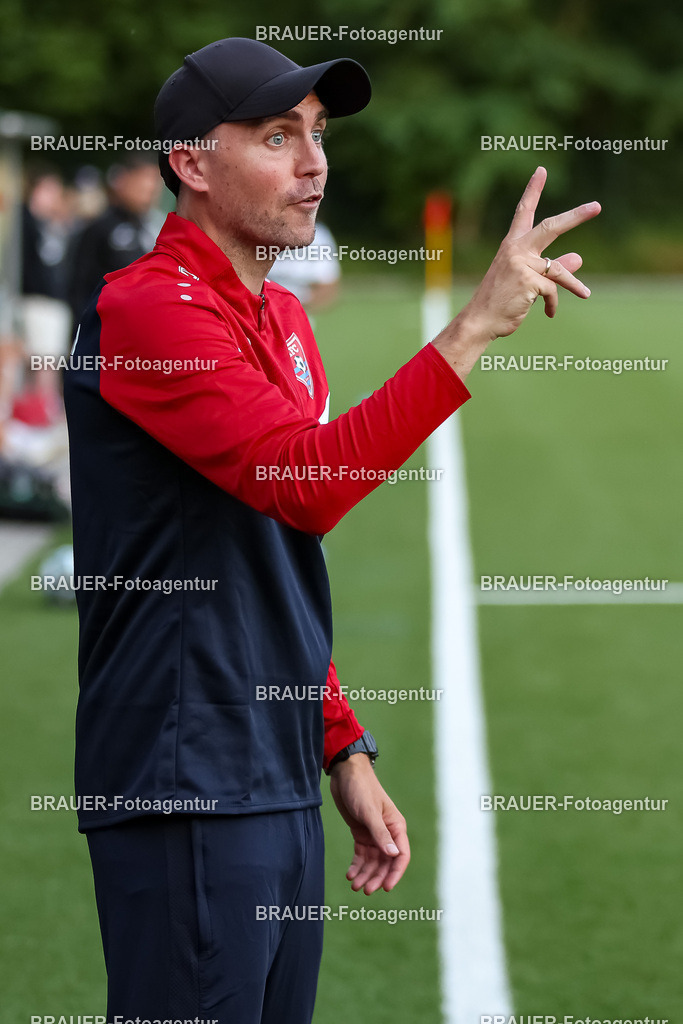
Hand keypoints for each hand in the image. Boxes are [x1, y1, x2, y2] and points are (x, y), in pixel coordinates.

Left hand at [329, 754, 409, 893]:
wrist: (345, 774)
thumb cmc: (361, 788)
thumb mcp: (369, 812)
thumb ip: (380, 834)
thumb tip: (393, 855)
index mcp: (396, 826)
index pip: (401, 855)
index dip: (395, 873)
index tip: (386, 888)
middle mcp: (387, 833)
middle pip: (386, 862)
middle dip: (377, 877)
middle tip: (365, 890)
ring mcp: (374, 834)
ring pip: (373, 861)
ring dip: (365, 874)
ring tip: (354, 886)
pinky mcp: (361, 833)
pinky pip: (361, 855)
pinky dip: (356, 865)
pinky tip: (350, 874)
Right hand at [432, 166, 600, 379]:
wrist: (481, 321)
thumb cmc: (500, 301)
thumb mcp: (526, 281)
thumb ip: (553, 268)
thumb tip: (579, 259)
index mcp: (512, 245)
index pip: (523, 212)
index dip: (533, 190)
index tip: (541, 171)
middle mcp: (516, 249)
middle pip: (551, 227)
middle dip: (576, 217)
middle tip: (596, 207)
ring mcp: (521, 264)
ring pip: (559, 269)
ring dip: (574, 284)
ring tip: (586, 294)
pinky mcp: (528, 280)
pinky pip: (553, 290)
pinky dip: (553, 303)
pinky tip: (549, 313)